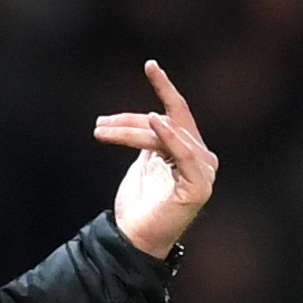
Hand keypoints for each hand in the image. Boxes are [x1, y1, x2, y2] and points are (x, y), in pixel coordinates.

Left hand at [98, 59, 215, 259]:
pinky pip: (184, 155)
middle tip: (99, 124)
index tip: (150, 65)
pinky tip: (153, 122)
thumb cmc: (139, 203)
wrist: (135, 238)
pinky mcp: (198, 188)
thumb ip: (151, 139)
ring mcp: (204, 174)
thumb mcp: (144, 161)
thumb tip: (146, 115)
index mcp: (191, 151)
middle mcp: (203, 159)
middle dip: (129, 121)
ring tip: (102, 131)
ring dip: (131, 131)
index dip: (164, 88)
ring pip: (167, 136)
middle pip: (166, 123)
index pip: (178, 112)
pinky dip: (170, 137)